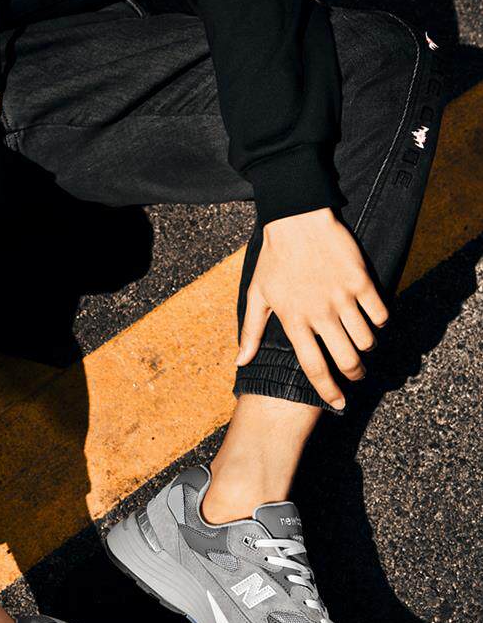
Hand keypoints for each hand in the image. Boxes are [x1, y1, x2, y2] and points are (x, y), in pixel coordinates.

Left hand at [236, 207, 387, 408]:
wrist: (297, 218)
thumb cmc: (274, 258)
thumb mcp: (256, 294)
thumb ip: (250, 331)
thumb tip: (241, 362)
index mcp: (294, 321)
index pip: (314, 368)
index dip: (329, 391)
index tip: (339, 404)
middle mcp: (320, 314)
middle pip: (347, 360)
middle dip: (354, 374)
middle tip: (355, 373)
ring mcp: (342, 298)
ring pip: (366, 341)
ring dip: (366, 347)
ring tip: (360, 342)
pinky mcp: (361, 281)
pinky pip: (380, 315)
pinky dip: (379, 322)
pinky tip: (371, 318)